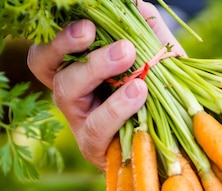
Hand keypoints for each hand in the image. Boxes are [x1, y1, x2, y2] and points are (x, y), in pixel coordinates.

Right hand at [27, 1, 184, 169]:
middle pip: (44, 63)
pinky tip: (139, 90)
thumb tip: (138, 5)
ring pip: (66, 90)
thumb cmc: (161, 97)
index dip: (58, 32)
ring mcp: (77, 121)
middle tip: (91, 30)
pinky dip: (117, 106)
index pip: (49, 46)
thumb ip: (147, 33)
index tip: (84, 20)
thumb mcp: (157, 60)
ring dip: (95, 67)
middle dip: (65, 43)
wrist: (177, 142)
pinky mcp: (92, 147)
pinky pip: (97, 125)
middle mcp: (69, 92)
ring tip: (128, 54)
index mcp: (76, 67)